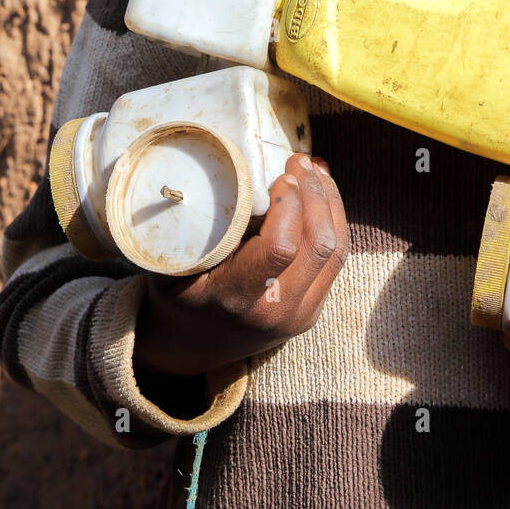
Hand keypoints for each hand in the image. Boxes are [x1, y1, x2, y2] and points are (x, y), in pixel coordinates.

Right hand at [133, 153, 348, 377]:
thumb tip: (227, 169)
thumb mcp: (173, 263)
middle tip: (299, 161)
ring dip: (331, 203)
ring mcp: (299, 315)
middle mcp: (274, 312)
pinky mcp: (312, 311)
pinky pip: (335, 261)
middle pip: (318, 245)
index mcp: (235, 300)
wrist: (189, 347)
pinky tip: (322, 194)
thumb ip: (198, 226)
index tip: (280, 175)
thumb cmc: (177, 293)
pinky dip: (334, 221)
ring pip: (336, 251)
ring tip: (316, 169)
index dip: (289, 205)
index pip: (280, 248)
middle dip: (315, 194)